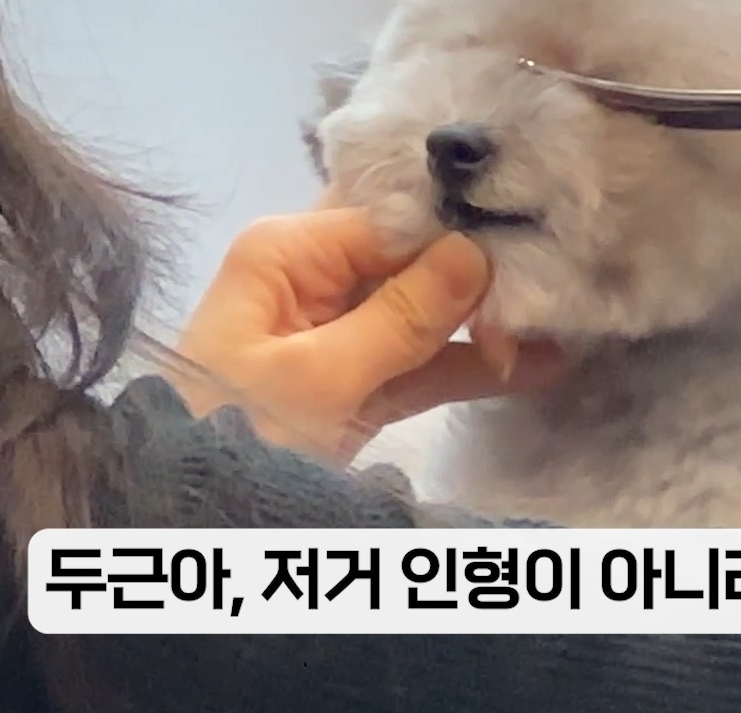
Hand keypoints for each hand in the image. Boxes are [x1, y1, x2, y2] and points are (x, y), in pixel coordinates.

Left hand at [173, 207, 564, 464]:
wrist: (177, 517)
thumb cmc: (233, 433)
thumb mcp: (315, 378)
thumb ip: (399, 318)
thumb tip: (474, 252)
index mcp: (288, 254)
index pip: (393, 222)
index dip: (459, 236)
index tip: (529, 252)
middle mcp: (311, 278)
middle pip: (413, 260)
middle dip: (481, 279)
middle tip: (555, 295)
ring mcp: (333, 332)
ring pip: (425, 313)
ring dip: (485, 327)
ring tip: (564, 330)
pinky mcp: (351, 383)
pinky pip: (418, 362)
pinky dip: (467, 368)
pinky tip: (536, 366)